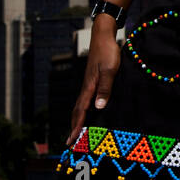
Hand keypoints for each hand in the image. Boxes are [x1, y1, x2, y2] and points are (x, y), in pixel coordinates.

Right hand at [66, 18, 121, 147]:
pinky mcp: (93, 80)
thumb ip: (105, 88)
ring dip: (77, 119)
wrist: (103, 36)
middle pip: (77, 111)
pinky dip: (83, 110)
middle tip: (69, 142)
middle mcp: (86, 88)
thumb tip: (98, 108)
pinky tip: (88, 111)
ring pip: (80, 105)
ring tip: (76, 131)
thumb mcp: (110, 70)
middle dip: (73, 127)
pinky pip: (85, 99)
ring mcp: (89, 84)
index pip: (81, 112)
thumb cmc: (108, 52)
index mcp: (89, 88)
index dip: (76, 127)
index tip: (70, 141)